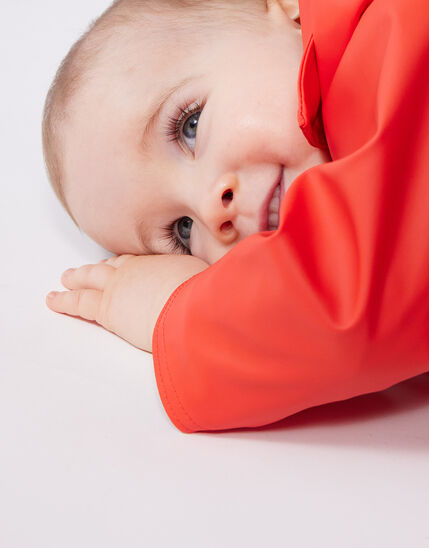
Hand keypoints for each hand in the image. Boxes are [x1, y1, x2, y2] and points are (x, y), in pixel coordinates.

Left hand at [46, 254, 208, 351]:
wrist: (191, 308)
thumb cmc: (208, 298)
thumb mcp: (217, 282)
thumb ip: (216, 282)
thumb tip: (235, 280)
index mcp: (163, 262)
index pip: (140, 262)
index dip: (127, 263)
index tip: (122, 263)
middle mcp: (139, 269)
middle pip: (113, 265)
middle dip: (99, 266)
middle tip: (87, 268)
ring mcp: (120, 286)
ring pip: (90, 278)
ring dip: (77, 278)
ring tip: (66, 278)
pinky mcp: (107, 308)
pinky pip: (78, 302)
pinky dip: (63, 300)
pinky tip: (53, 299)